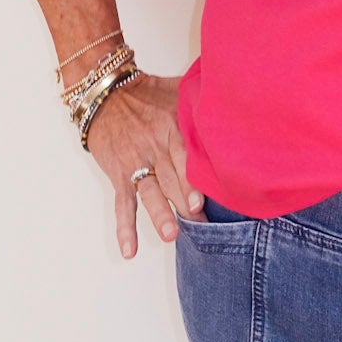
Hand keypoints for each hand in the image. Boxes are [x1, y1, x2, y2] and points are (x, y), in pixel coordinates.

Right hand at [83, 72, 202, 257]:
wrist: (104, 92)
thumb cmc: (147, 93)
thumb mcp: (176, 91)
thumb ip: (201, 98)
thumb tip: (237, 97)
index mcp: (171, 126)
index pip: (184, 155)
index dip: (192, 178)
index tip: (203, 199)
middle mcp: (154, 146)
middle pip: (172, 179)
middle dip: (186, 203)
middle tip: (201, 225)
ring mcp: (136, 161)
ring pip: (150, 192)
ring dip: (160, 215)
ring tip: (170, 235)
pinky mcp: (119, 173)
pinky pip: (122, 203)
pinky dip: (125, 228)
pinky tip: (130, 250)